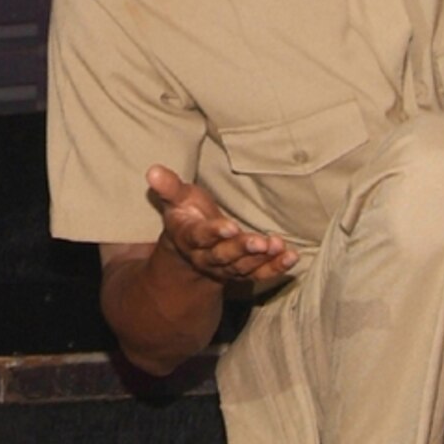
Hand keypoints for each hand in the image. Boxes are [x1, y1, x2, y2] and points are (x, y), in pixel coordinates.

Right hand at [146, 165, 295, 285]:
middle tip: (260, 242)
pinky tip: (292, 258)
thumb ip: (168, 187)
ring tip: (277, 246)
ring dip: (261, 259)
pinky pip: (259, 274)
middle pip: (223, 256)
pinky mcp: (243, 271)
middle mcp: (206, 257)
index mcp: (189, 238)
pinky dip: (276, 268)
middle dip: (241, 249)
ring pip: (242, 267)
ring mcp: (225, 267)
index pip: (200, 237)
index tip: (230, 227)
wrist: (192, 246)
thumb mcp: (177, 198)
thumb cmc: (187, 214)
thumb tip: (152, 170)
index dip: (214, 233)